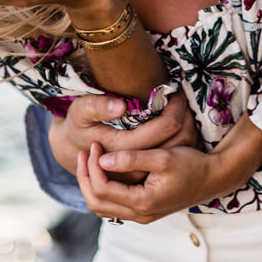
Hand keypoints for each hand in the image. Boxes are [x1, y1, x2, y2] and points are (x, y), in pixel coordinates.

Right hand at [49, 92, 198, 182]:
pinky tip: (178, 121)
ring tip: (182, 107)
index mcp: (125, 148)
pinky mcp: (149, 173)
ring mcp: (146, 171)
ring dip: (188, 125)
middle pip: (180, 138)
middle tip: (181, 96)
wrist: (74, 150)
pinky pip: (177, 153)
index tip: (173, 89)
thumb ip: (96, 107)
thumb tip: (121, 105)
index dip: (174, 105)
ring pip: (183, 147)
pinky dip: (183, 136)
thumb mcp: (80, 112)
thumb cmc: (78, 126)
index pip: (166, 126)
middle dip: (185, 114)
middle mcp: (139, 165)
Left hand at [76, 116, 261, 222]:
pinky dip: (104, 189)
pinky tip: (106, 169)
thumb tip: (103, 159)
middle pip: (96, 203)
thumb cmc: (192, 164)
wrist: (214, 177)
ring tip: (91, 159)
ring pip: (103, 207)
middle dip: (85, 177)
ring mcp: (142, 215)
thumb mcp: (163, 157)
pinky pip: (114, 205)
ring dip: (92, 184)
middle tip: (85, 153)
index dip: (92, 167)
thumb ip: (132, 158)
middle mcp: (140, 215)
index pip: (102, 189)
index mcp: (142, 203)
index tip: (95, 145)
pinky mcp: (145, 210)